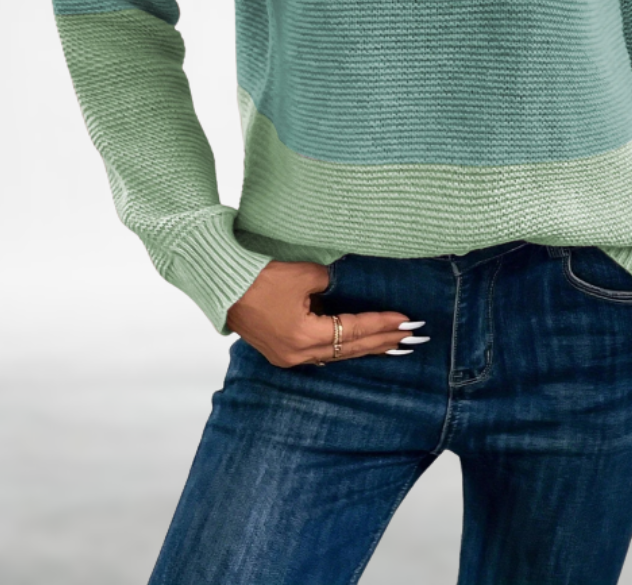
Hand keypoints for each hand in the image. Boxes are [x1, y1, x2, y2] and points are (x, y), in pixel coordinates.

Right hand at [225, 260, 420, 367]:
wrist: (221, 284)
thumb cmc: (259, 276)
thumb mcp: (304, 274)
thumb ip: (332, 283)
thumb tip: (347, 286)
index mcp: (304, 336)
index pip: (354, 330)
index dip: (382, 325)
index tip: (407, 321)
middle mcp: (298, 354)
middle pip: (350, 349)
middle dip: (381, 341)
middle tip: (411, 337)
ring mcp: (288, 357)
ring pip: (336, 354)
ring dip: (364, 347)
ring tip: (392, 344)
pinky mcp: (280, 352)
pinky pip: (320, 353)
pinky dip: (342, 347)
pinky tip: (357, 346)